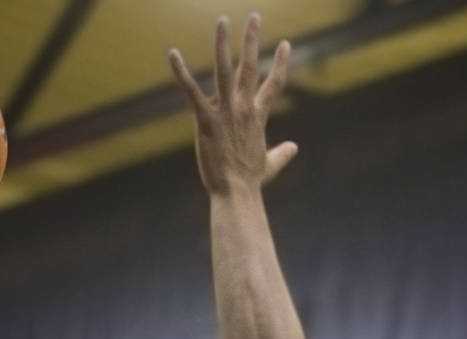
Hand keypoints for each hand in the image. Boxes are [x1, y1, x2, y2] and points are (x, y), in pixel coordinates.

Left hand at [169, 14, 296, 195]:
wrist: (236, 193)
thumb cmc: (250, 182)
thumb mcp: (269, 165)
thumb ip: (282, 153)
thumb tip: (294, 148)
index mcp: (258, 116)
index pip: (273, 85)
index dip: (280, 63)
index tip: (286, 44)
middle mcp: (244, 109)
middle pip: (250, 67)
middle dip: (252, 40)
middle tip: (253, 15)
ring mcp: (225, 112)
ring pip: (224, 71)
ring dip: (223, 44)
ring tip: (222, 20)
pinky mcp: (206, 121)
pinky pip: (192, 92)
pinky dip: (181, 73)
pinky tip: (172, 54)